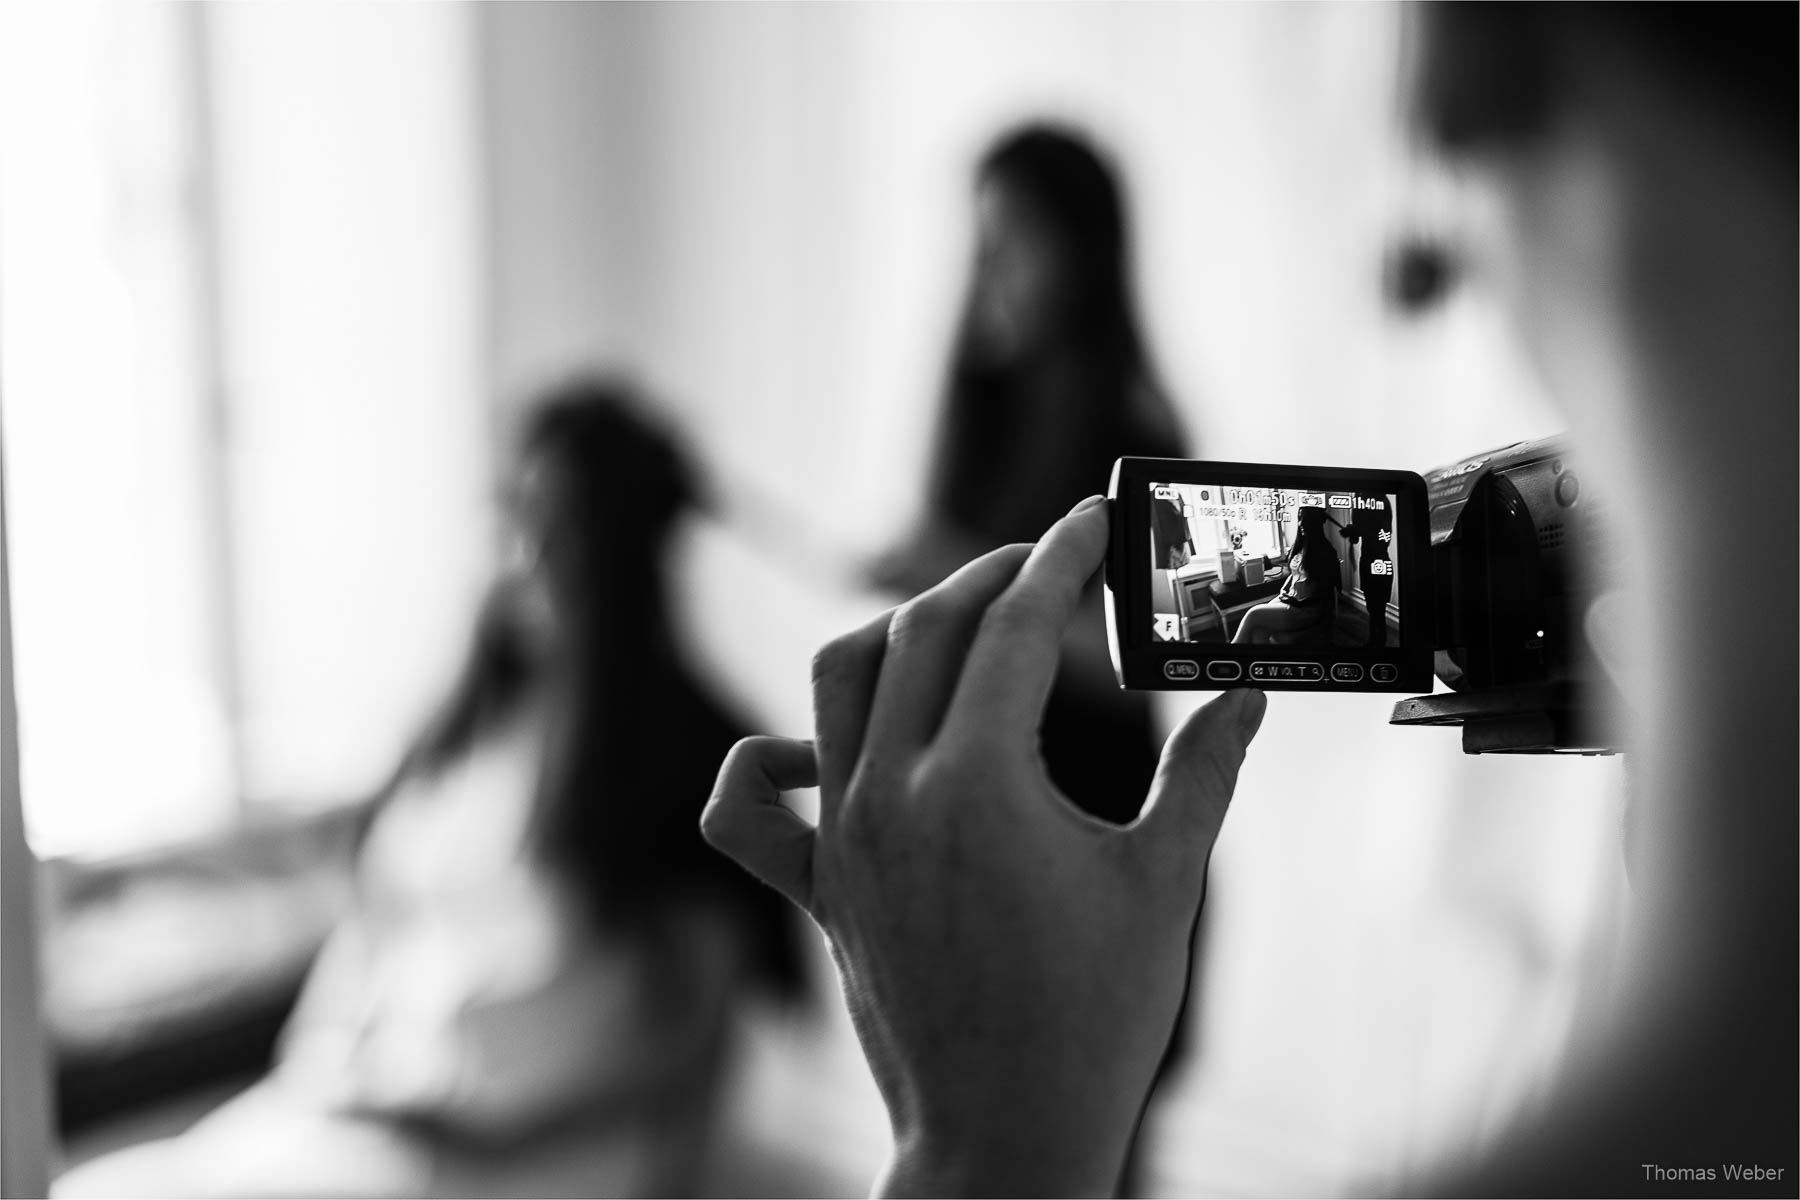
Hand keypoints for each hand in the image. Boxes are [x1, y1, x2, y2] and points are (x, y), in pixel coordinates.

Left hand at [703, 497, 1266, 1196]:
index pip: (1016, 627)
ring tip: (960, 628)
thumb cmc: (1094, 1020)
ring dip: (896, 632)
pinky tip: (821, 750)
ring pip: (837, 679)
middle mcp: (890, 793)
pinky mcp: (817, 887)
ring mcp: (840, 838)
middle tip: (1048, 565)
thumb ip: (1205, 773)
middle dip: (990, 578)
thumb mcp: (1162, 883)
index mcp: (980, 783)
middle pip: (924, 630)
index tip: (1094, 520)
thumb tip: (1248, 695)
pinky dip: (771, 760)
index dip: (1062, 559)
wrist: (1004, 1135)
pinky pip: (750, 806)